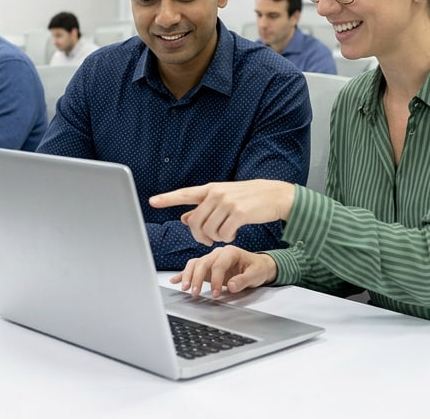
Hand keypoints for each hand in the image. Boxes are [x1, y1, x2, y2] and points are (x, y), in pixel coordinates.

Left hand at [148, 180, 296, 245]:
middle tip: (208, 241)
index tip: (152, 201)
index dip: (168, 199)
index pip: (185, 194)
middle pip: (195, 222)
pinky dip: (226, 238)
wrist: (276, 196)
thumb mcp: (225, 200)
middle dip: (199, 236)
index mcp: (212, 189)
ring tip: (224, 234)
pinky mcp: (239, 213)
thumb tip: (184, 218)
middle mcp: (217, 193)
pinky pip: (224, 234)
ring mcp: (228, 202)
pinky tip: (233, 233)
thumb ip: (205, 208)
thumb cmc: (250, 199)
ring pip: (209, 230)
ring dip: (215, 238)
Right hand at [170, 246, 277, 297]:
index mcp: (231, 252)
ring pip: (195, 264)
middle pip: (203, 262)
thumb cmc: (257, 268)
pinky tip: (175, 280)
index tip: (215, 293)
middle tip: (195, 292)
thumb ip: (243, 280)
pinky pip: (193, 267)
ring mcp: (211, 259)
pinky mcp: (207, 267)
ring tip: (186, 288)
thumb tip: (231, 286)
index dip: (215, 279)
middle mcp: (218, 253)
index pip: (219, 264)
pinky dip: (184, 274)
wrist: (258, 266)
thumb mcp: (256, 275)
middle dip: (197, 278)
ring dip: (188, 276)